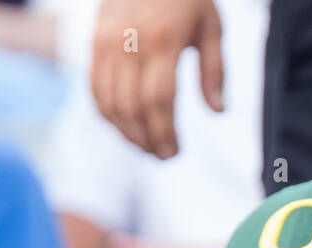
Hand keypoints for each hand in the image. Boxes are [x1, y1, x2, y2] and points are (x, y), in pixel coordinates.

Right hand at [91, 0, 223, 158]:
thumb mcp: (212, 27)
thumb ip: (215, 71)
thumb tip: (217, 112)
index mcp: (163, 41)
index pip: (158, 101)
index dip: (164, 133)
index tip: (175, 153)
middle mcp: (129, 43)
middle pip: (132, 107)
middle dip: (147, 139)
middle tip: (163, 157)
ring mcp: (106, 42)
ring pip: (109, 101)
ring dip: (126, 132)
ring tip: (146, 147)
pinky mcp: (94, 41)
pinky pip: (94, 86)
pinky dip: (107, 113)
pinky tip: (125, 128)